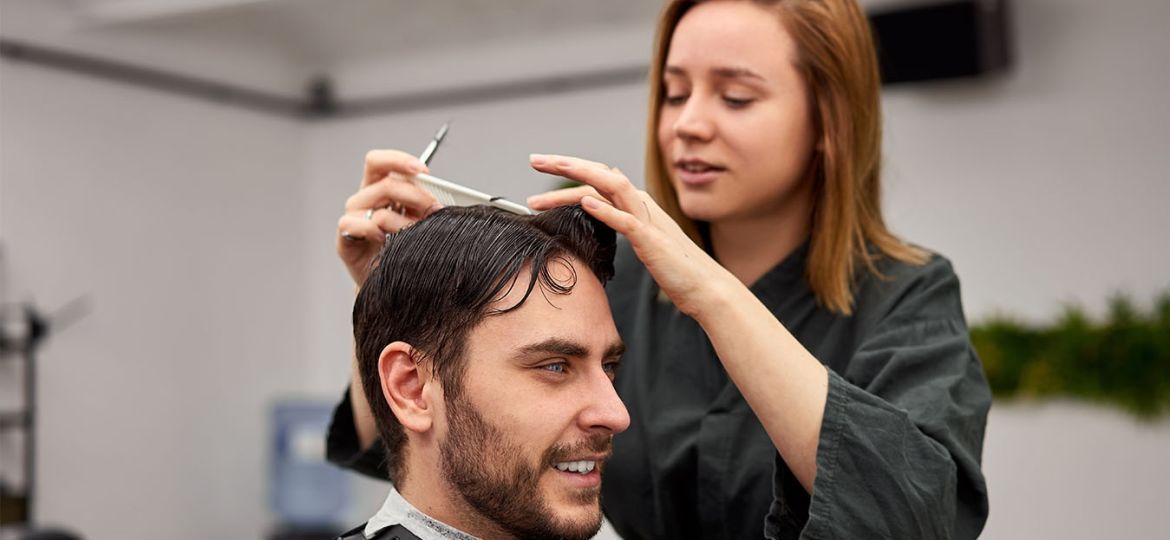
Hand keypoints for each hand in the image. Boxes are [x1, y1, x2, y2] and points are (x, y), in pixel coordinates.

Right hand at [337, 150, 441, 285]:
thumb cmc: (404, 247)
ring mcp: (353, 218)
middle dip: (416, 196)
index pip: (379, 162)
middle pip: (386, 183)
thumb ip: (423, 204)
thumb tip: (440, 198)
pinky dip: (374, 230)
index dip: (399, 161)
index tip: (423, 171)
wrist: (391, 280)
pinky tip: (387, 240)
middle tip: (434, 209)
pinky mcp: (344, 238)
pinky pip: (356, 225)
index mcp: (378, 188)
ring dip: (403, 221)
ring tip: (416, 232)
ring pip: (378, 208)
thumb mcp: (418, 219)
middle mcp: (363, 199)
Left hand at [528, 154, 730, 316]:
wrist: (705, 288)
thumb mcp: (643, 238)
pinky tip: (585, 202)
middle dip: (566, 164)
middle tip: (534, 159)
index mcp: (637, 203)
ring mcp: (648, 220)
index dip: (570, 168)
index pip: (598, 177)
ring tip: (553, 167)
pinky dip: (605, 210)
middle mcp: (641, 204)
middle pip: (599, 174)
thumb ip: (622, 218)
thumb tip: (598, 199)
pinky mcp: (652, 241)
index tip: (542, 164)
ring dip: (579, 176)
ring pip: (611, 186)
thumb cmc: (674, 268)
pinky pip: (626, 221)